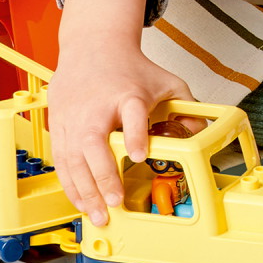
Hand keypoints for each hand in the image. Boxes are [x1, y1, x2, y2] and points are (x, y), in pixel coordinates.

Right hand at [48, 40, 197, 227]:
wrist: (93, 49)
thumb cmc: (131, 69)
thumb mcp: (166, 81)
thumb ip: (186, 106)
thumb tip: (201, 132)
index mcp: (128, 95)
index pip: (131, 113)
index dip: (135, 135)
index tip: (141, 154)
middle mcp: (98, 108)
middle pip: (93, 142)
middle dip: (103, 175)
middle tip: (115, 201)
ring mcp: (75, 118)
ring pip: (72, 157)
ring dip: (85, 189)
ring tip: (100, 214)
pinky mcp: (61, 125)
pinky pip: (61, 160)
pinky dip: (70, 184)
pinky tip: (82, 202)